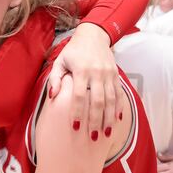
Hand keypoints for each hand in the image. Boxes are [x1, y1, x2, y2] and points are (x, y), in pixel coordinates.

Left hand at [47, 23, 122, 137]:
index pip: (79, 95)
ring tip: (106, 133)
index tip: (75, 127)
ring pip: (111, 99)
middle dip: (96, 120)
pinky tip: (117, 120)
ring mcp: (109, 74)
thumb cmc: (73, 51)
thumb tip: (52, 96)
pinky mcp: (116, 75)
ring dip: (109, 118)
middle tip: (93, 137)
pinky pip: (119, 93)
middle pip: (98, 101)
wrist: (93, 35)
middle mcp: (97, 73)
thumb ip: (55, 78)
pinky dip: (119, 107)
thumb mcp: (59, 61)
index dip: (78, 112)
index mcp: (81, 70)